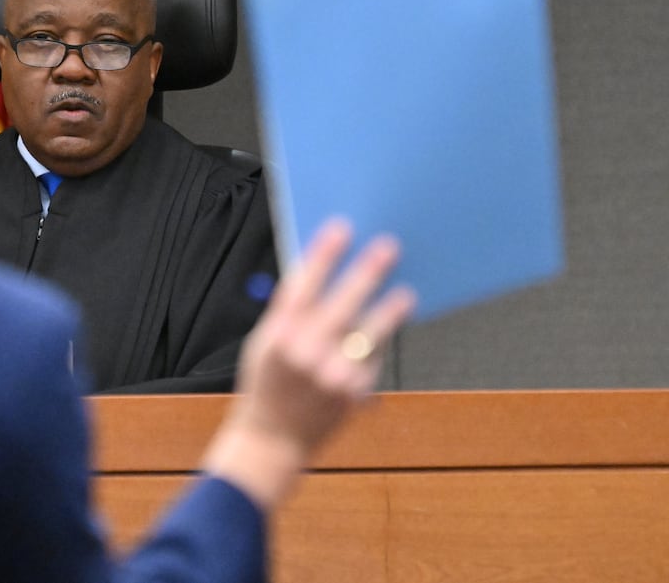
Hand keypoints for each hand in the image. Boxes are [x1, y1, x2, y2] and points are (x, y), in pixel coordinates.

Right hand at [202, 219, 414, 509]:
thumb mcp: (264, 343)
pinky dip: (379, 345)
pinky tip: (386, 332)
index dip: (324, 254)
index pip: (303, 284)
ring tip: (405, 294)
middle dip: (366, 273)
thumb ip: (289, 313)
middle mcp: (303, 353)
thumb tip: (319, 273)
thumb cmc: (266, 384)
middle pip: (342, 303)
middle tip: (388, 248)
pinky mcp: (351, 395)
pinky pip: (371, 361)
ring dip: (389, 312)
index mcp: (277, 334)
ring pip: (368, 333)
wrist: (271, 440)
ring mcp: (330, 376)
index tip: (341, 228)